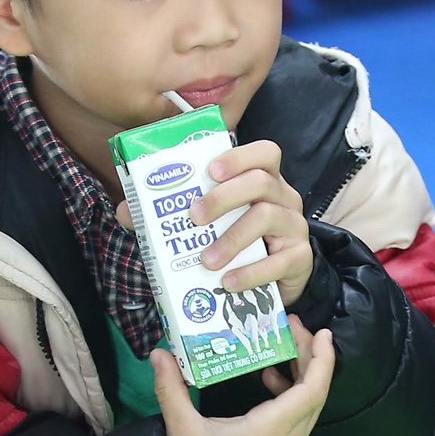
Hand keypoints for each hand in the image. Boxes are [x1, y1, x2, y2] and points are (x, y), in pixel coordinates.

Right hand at [155, 317, 335, 435]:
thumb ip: (172, 388)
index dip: (322, 358)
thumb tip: (158, 354)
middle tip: (293, 330)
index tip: (323, 332)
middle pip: (316, 394)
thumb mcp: (182, 430)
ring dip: (301, 379)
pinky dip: (291, 400)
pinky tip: (268, 388)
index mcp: (273, 430)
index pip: (313, 388)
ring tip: (276, 354)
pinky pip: (298, 424)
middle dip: (311, 359)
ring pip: (308, 410)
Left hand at [195, 140, 313, 306]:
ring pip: (267, 217)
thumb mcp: (221, 221)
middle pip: (261, 182)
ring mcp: (295, 227)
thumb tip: (133, 211)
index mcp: (266, 180)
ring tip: (207, 261)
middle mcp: (284, 198)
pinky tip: (228, 282)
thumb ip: (188, 210)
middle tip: (195, 217)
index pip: (264, 153)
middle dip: (223, 198)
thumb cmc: (242, 242)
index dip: (238, 158)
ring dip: (232, 239)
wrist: (276, 281)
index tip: (211, 172)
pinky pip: (278, 262)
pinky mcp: (301, 258)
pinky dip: (249, 273)